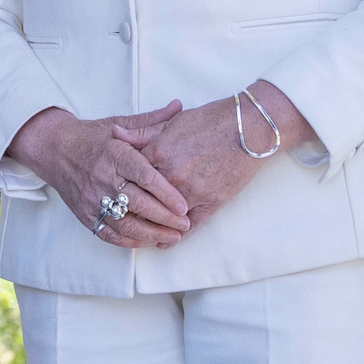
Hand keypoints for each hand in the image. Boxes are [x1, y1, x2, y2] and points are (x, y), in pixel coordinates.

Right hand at [11, 102, 190, 247]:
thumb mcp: (119, 124)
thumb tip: (179, 105)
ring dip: (152, 233)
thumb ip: (150, 121)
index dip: (166, 193)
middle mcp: (102, 178)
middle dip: (165, 217)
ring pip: (126, 224)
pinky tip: (149, 240)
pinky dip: (132, 241)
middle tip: (186, 223)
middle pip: (139, 204)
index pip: (144, 177)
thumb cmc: (92, 137)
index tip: (184, 204)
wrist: (53, 150)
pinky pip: (110, 234)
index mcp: (114, 154)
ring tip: (174, 235)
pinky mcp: (85, 214)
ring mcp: (92, 199)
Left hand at [126, 81, 315, 235]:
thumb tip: (114, 135)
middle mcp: (172, 175)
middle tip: (121, 217)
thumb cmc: (210, 121)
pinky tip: (164, 241)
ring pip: (164, 217)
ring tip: (140, 232)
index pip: (131, 175)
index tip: (115, 192)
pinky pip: (189, 226)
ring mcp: (192, 191)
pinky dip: (175, 236)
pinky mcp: (212, 203)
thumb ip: (142, 133)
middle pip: (143, 200)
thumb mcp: (172, 123)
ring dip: (152, 226)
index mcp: (158, 152)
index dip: (123, 184)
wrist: (249, 129)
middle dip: (131, 209)